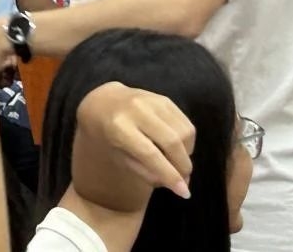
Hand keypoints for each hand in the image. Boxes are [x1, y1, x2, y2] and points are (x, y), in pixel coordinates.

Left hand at [72, 83, 195, 203]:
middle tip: (185, 181)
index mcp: (118, 126)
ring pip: (184, 132)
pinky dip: (187, 142)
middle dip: (183, 166)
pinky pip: (186, 124)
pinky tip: (178, 149)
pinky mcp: (164, 99)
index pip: (150, 154)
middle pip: (171, 142)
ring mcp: (152, 100)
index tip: (184, 193)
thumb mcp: (120, 158)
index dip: (169, 175)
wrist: (105, 104)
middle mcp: (136, 109)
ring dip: (187, 154)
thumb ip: (146, 172)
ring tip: (177, 164)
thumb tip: (178, 185)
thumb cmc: (110, 137)